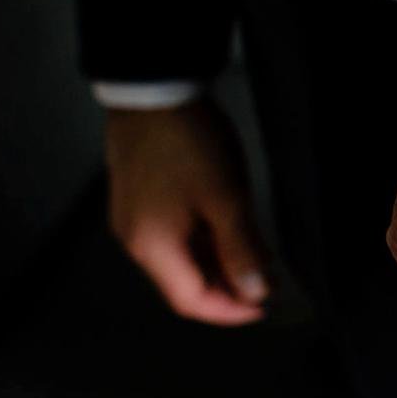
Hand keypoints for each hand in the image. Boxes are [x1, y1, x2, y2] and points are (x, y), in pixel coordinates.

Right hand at [101, 96, 272, 326]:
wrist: (153, 87)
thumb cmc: (185, 138)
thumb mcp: (226, 198)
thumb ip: (242, 250)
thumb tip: (256, 290)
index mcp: (152, 246)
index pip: (191, 301)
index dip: (230, 310)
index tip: (263, 305)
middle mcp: (134, 239)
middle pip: (182, 284)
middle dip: (226, 287)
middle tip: (264, 278)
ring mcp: (132, 218)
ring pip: (177, 260)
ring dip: (215, 263)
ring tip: (251, 251)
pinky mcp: (137, 198)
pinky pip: (170, 235)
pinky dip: (200, 241)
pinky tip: (224, 227)